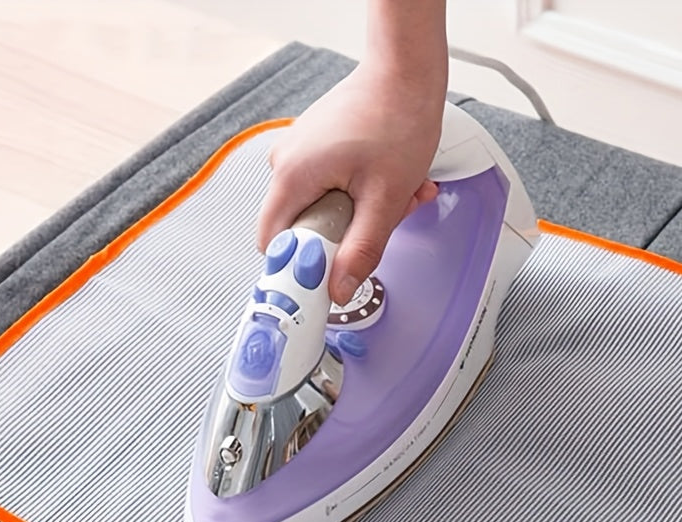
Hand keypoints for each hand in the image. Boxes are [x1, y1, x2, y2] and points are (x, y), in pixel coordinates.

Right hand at [256, 63, 444, 304]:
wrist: (407, 72)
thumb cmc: (397, 118)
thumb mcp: (385, 200)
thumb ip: (361, 250)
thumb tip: (340, 289)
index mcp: (292, 176)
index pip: (275, 245)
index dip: (301, 268)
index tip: (328, 279)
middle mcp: (287, 163)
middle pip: (305, 231)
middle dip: (349, 236)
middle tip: (382, 219)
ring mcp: (301, 155)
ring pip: (326, 212)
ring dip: (364, 215)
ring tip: (394, 194)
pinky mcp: (317, 151)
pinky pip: (334, 190)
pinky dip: (364, 195)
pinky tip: (388, 182)